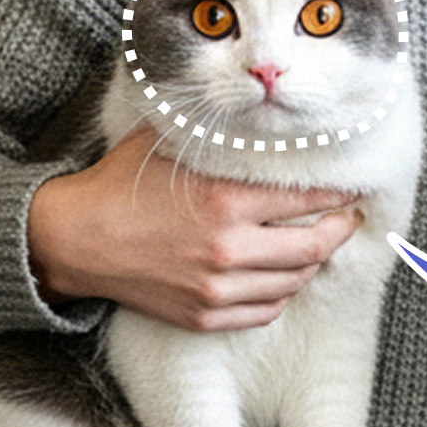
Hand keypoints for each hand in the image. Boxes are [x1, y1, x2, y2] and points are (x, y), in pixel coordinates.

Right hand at [29, 122, 363, 331]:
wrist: (73, 240)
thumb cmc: (119, 184)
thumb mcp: (168, 142)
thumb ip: (217, 133)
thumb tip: (256, 109)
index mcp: (225, 202)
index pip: (307, 199)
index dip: (339, 194)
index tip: (353, 188)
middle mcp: (227, 250)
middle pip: (313, 248)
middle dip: (339, 231)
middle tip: (347, 219)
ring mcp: (215, 289)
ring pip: (293, 282)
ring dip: (312, 264)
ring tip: (317, 245)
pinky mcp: (203, 316)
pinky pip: (265, 311)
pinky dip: (283, 293)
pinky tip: (284, 276)